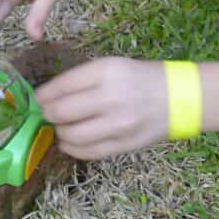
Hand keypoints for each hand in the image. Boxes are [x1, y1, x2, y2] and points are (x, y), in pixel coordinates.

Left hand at [34, 58, 167, 159]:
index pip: (60, 86)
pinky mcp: (122, 145)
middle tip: (48, 114)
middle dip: (48, 114)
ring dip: (59, 133)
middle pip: (60, 112)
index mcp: (106, 71)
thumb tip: (48, 96)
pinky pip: (86, 152)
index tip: (38, 99)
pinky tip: (70, 142)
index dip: (42, 95)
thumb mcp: (113, 66)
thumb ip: (82, 80)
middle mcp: (109, 97)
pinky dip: (72, 148)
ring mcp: (117, 124)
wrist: (179, 98)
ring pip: (69, 135)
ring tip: (62, 128)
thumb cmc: (141, 78)